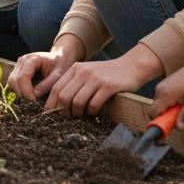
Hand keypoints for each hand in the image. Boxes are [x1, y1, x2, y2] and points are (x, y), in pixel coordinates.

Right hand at [7, 34, 81, 101]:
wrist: (59, 58)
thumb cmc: (60, 66)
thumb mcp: (58, 76)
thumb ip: (46, 85)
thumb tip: (33, 95)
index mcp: (33, 59)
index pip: (23, 76)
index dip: (26, 91)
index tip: (33, 101)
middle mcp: (22, 60)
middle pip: (15, 79)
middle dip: (22, 93)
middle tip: (32, 103)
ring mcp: (18, 65)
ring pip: (11, 82)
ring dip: (19, 92)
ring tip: (30, 99)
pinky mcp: (17, 70)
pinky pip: (13, 83)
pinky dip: (18, 90)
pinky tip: (28, 95)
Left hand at [45, 44, 162, 115]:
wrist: (132, 66)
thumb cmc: (107, 74)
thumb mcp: (87, 72)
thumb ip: (74, 83)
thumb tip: (59, 103)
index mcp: (75, 68)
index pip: (56, 88)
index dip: (52, 104)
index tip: (52, 115)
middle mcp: (83, 72)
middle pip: (65, 96)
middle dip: (65, 111)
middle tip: (70, 117)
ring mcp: (96, 78)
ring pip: (77, 102)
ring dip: (79, 113)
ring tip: (83, 115)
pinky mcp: (108, 86)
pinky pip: (94, 104)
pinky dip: (92, 111)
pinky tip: (94, 112)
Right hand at [152, 61, 183, 130]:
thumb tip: (179, 128)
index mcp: (165, 95)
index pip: (153, 113)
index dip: (158, 123)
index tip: (166, 128)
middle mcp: (159, 90)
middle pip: (155, 110)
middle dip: (164, 117)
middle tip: (178, 118)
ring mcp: (160, 86)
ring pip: (158, 105)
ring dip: (167, 110)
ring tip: (181, 106)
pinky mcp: (162, 85)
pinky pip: (161, 99)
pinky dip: (167, 103)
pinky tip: (180, 100)